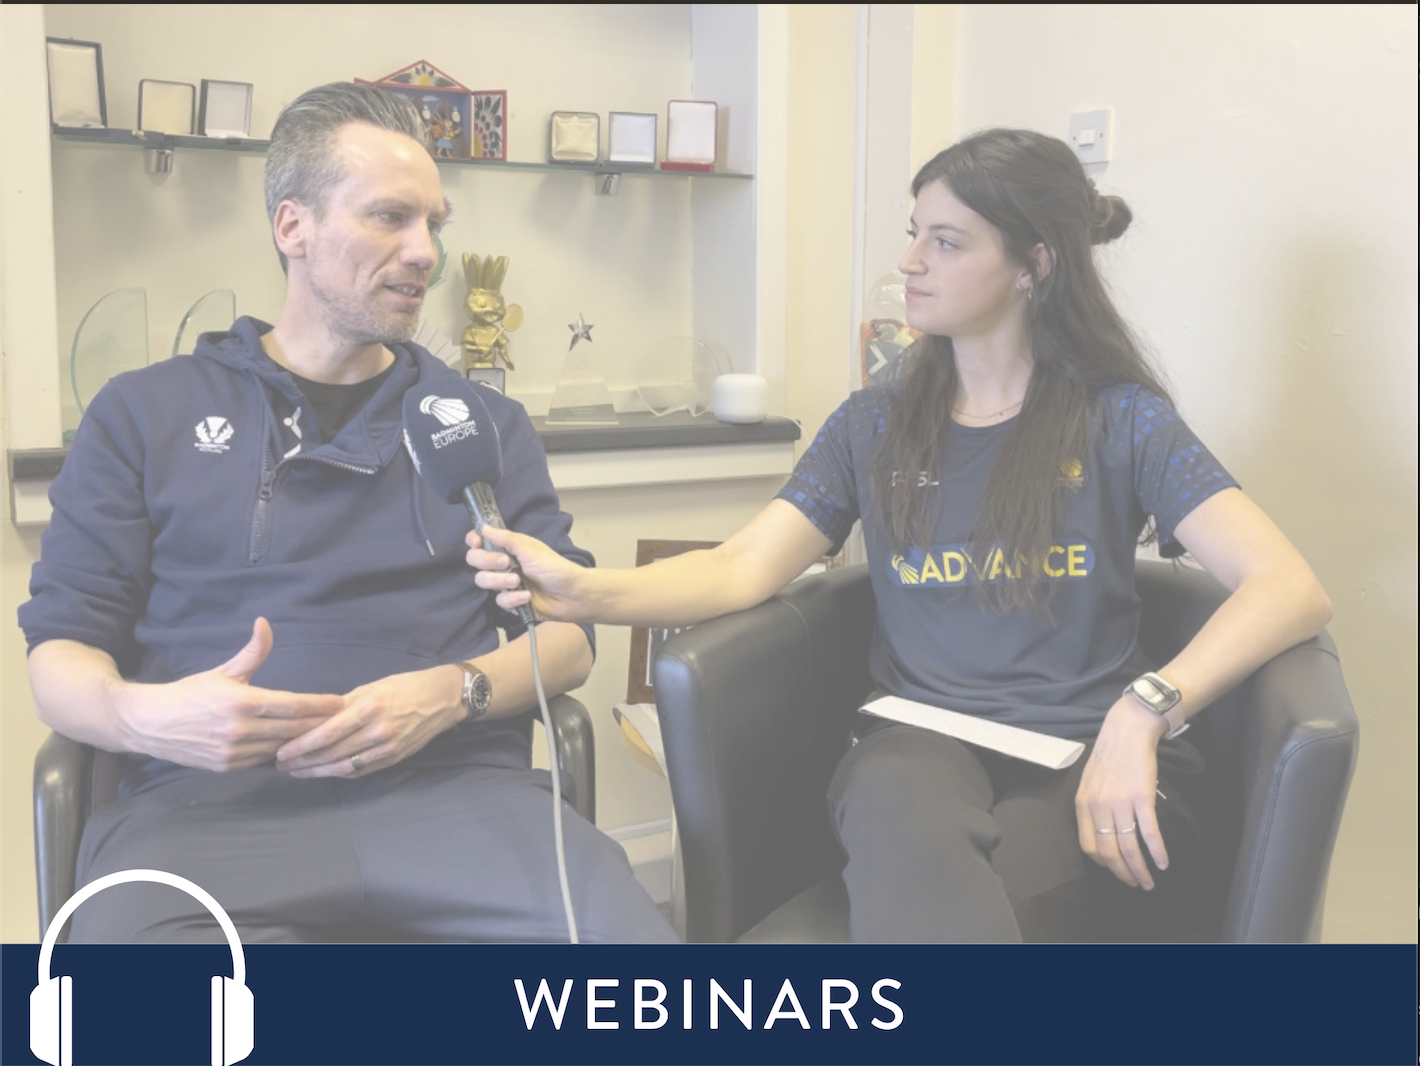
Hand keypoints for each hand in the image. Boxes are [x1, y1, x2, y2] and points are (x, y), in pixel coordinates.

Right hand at [115, 618, 342, 771]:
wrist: (149, 724)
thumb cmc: (190, 694)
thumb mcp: (223, 671)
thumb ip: (252, 652)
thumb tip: (265, 622)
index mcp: (242, 702)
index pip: (293, 706)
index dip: (320, 705)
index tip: (340, 701)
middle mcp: (240, 730)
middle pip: (294, 730)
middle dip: (319, 724)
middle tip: (342, 717)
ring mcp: (234, 752)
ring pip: (281, 747)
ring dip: (302, 740)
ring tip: (325, 732)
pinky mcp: (228, 767)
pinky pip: (264, 759)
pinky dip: (280, 752)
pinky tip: (294, 745)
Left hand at [274, 664, 464, 777]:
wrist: (443, 699)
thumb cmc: (404, 686)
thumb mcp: (371, 687)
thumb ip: (342, 705)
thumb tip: (311, 718)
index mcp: (369, 708)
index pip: (326, 734)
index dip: (300, 746)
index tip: (280, 752)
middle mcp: (377, 732)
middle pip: (331, 754)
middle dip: (302, 762)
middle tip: (281, 766)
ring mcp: (387, 749)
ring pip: (343, 767)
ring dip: (316, 772)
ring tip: (296, 772)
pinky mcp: (394, 760)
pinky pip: (360, 771)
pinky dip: (338, 773)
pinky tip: (323, 771)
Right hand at [466, 526, 586, 620]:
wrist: (572, 595)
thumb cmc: (556, 568)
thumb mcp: (531, 549)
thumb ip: (506, 539)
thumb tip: (484, 528)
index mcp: (508, 548)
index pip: (480, 542)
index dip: (474, 542)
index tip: (477, 543)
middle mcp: (504, 564)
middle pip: (476, 561)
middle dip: (487, 561)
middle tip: (506, 563)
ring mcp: (506, 583)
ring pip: (484, 581)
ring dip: (500, 581)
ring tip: (518, 581)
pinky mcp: (511, 602)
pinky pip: (500, 601)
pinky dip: (513, 598)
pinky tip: (527, 597)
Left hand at [1075, 696, 1169, 888]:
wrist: (1127, 731)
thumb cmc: (1110, 755)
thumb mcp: (1089, 781)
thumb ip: (1092, 806)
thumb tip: (1099, 831)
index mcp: (1083, 804)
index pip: (1088, 846)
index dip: (1102, 864)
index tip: (1115, 870)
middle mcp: (1099, 807)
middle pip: (1109, 853)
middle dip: (1123, 874)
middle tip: (1135, 884)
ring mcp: (1120, 803)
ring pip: (1128, 848)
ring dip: (1140, 870)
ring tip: (1149, 882)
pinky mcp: (1142, 798)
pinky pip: (1149, 833)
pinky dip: (1157, 852)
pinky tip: (1163, 863)